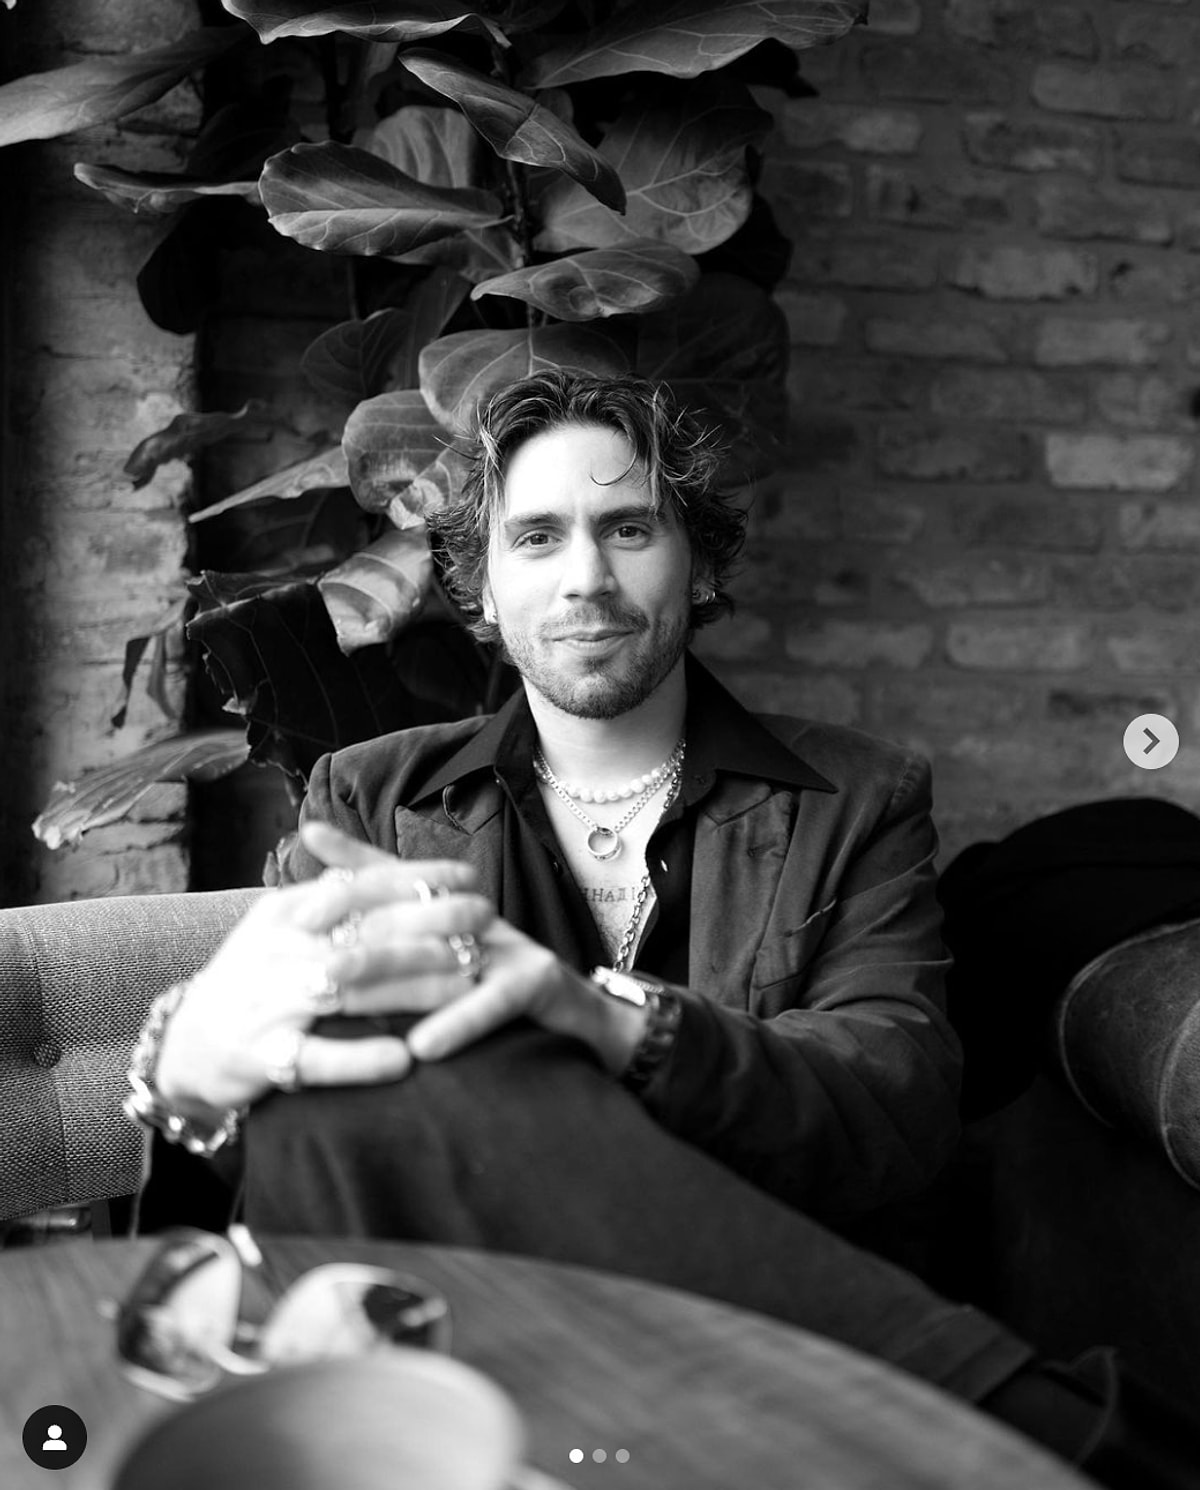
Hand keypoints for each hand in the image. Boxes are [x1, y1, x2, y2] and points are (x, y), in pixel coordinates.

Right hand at [154, 836, 490, 1118]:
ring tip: (469, 980)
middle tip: (485, 919)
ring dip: (415, 985)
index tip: (467, 875)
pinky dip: (360, 1060)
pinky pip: (317, 1058)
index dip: (415, 878)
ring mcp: (269, 1003)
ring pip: (352, 988)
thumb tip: (372, 863)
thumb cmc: (250, 979)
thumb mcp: (278, 926)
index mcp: (285, 913)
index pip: (358, 885)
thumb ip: (323, 896)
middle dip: (432, 923)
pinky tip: (405, 1059)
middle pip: (364, 931)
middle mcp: (277, 951)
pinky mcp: (263, 1056)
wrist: (182, 1044)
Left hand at [307, 823, 648, 1075]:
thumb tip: (345, 897)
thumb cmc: (504, 993)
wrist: (586, 1024)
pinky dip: (457, 1022)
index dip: (348, 876)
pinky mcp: (540, 981)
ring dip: (387, 974)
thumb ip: (396, 938)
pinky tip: (420, 1047)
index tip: (299, 870)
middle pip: (409, 915)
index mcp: (454, 908)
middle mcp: (478, 917)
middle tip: (300, 951)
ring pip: (440, 955)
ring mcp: (510, 946)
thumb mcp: (446, 966)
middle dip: (351, 929)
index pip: (395, 881)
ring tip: (337, 990)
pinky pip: (494, 1000)